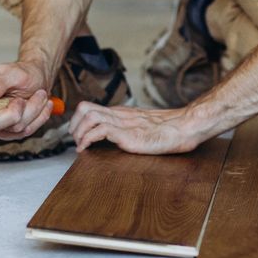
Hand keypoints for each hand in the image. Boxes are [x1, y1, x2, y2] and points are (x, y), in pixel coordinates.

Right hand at [0, 62, 55, 140]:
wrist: (40, 81)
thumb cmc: (22, 74)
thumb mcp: (12, 72)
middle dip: (13, 113)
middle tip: (22, 99)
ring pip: (16, 128)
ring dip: (33, 110)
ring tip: (37, 95)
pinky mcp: (12, 132)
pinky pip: (27, 131)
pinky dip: (39, 116)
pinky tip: (40, 104)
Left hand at [70, 102, 216, 154]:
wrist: (183, 128)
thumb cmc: (169, 131)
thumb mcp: (144, 128)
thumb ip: (130, 130)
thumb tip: (116, 140)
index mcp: (121, 113)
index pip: (91, 108)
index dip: (78, 121)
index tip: (77, 136)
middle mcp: (118, 115)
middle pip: (84, 107)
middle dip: (73, 124)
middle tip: (75, 139)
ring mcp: (122, 122)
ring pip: (87, 115)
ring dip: (78, 132)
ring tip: (80, 145)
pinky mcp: (126, 133)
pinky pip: (98, 129)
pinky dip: (86, 139)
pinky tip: (85, 149)